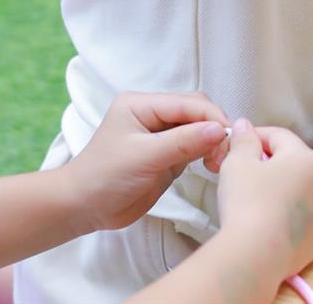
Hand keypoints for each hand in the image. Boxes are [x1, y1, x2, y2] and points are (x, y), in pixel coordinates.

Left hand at [57, 92, 230, 232]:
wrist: (83, 209)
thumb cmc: (104, 178)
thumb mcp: (144, 158)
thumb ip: (183, 142)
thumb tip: (220, 129)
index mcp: (142, 104)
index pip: (188, 102)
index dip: (212, 117)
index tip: (229, 138)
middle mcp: (153, 114)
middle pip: (197, 112)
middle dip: (214, 129)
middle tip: (223, 156)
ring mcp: (161, 135)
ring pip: (199, 129)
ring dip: (213, 142)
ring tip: (218, 163)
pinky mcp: (167, 155)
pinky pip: (195, 147)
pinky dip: (207, 153)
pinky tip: (211, 165)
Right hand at [214, 120, 312, 285]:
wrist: (255, 255)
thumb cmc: (246, 203)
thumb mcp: (237, 162)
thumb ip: (243, 140)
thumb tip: (245, 127)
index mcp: (304, 158)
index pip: (278, 136)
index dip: (254, 136)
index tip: (236, 144)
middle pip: (291, 163)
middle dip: (268, 164)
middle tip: (242, 172)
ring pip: (299, 192)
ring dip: (280, 190)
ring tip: (254, 201)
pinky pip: (302, 220)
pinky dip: (288, 217)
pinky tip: (269, 223)